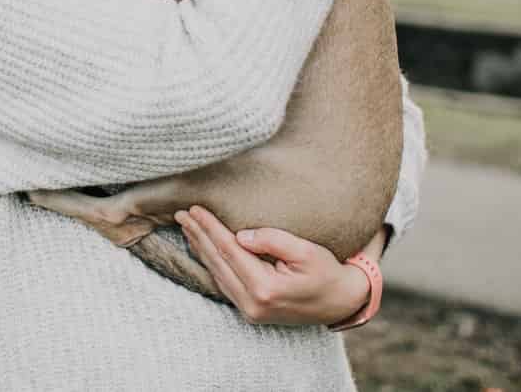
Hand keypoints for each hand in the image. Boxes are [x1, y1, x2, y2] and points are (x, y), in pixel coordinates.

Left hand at [175, 206, 369, 325]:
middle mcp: (252, 304)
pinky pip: (224, 283)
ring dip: (200, 248)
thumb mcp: (307, 252)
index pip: (229, 250)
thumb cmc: (327, 273)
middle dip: (198, 235)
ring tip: (187, 227)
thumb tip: (241, 235)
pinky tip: (203, 249)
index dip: (210, 228)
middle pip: (217, 262)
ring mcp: (250, 311)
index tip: (195, 209)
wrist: (340, 304)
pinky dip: (211, 263)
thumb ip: (273, 240)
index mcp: (265, 288)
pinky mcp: (250, 311)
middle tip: (180, 214)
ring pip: (217, 274)